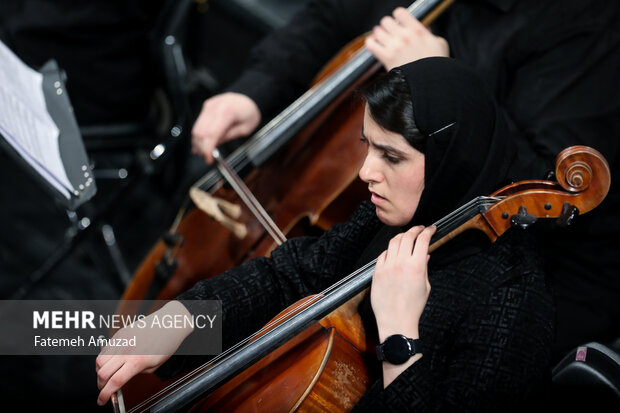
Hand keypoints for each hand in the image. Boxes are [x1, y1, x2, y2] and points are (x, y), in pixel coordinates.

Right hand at [95, 301, 192, 405]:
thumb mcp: (153, 366)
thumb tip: (122, 378)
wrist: (170, 323)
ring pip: (99, 360)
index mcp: (137, 361)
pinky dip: (104, 358)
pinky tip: (111, 361)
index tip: (102, 401)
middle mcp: (126, 350)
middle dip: (101, 385)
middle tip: (105, 389)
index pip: (114, 382)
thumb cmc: (166, 344)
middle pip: (102, 373)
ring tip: (108, 375)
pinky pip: (105, 349)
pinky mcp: (120, 333)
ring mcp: (121, 340)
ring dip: (100, 371)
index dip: (105, 395)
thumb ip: (135, 373)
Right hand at [191, 92, 260, 162]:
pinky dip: (198, 134)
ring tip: (203, 152)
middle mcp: (215, 107)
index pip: (211, 134)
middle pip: (200, 132)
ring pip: (196, 128)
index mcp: (226, 112)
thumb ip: (228, 137)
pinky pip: (198, 123)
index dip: (207, 149)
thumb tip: (214, 146)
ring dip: (197, 142)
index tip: (209, 158)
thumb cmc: (250, 111)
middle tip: (206, 157)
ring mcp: (209, 106)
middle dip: (201, 148)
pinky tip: (201, 142)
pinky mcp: (207, 106)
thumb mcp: (244, 129)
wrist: (249, 97)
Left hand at [365, 7, 449, 70]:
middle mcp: (404, 36)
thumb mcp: (439, 44)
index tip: (399, 22)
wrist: (429, 82)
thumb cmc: (435, 66)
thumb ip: (429, 34)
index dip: (398, 17)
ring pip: (377, 31)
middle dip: (388, 26)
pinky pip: (370, 44)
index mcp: (417, 30)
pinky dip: (371, 42)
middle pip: (386, 21)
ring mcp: (394, 46)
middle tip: (390, 33)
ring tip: (383, 40)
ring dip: (379, 34)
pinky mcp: (386, 58)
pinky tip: (376, 45)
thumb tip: (425, 30)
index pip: (400, 13)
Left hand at [371, 225, 435, 341]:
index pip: (423, 239)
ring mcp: (387, 266)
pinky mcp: (377, 271)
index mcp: (417, 266)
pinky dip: (390, 249)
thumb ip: (425, 267)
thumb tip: (425, 254)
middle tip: (420, 229)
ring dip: (401, 236)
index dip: (428, 231)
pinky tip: (393, 250)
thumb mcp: (425, 286)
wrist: (396, 321)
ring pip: (393, 242)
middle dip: (415, 229)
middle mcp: (401, 262)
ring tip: (406, 236)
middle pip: (407, 236)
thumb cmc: (413, 307)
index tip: (431, 228)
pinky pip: (383, 254)